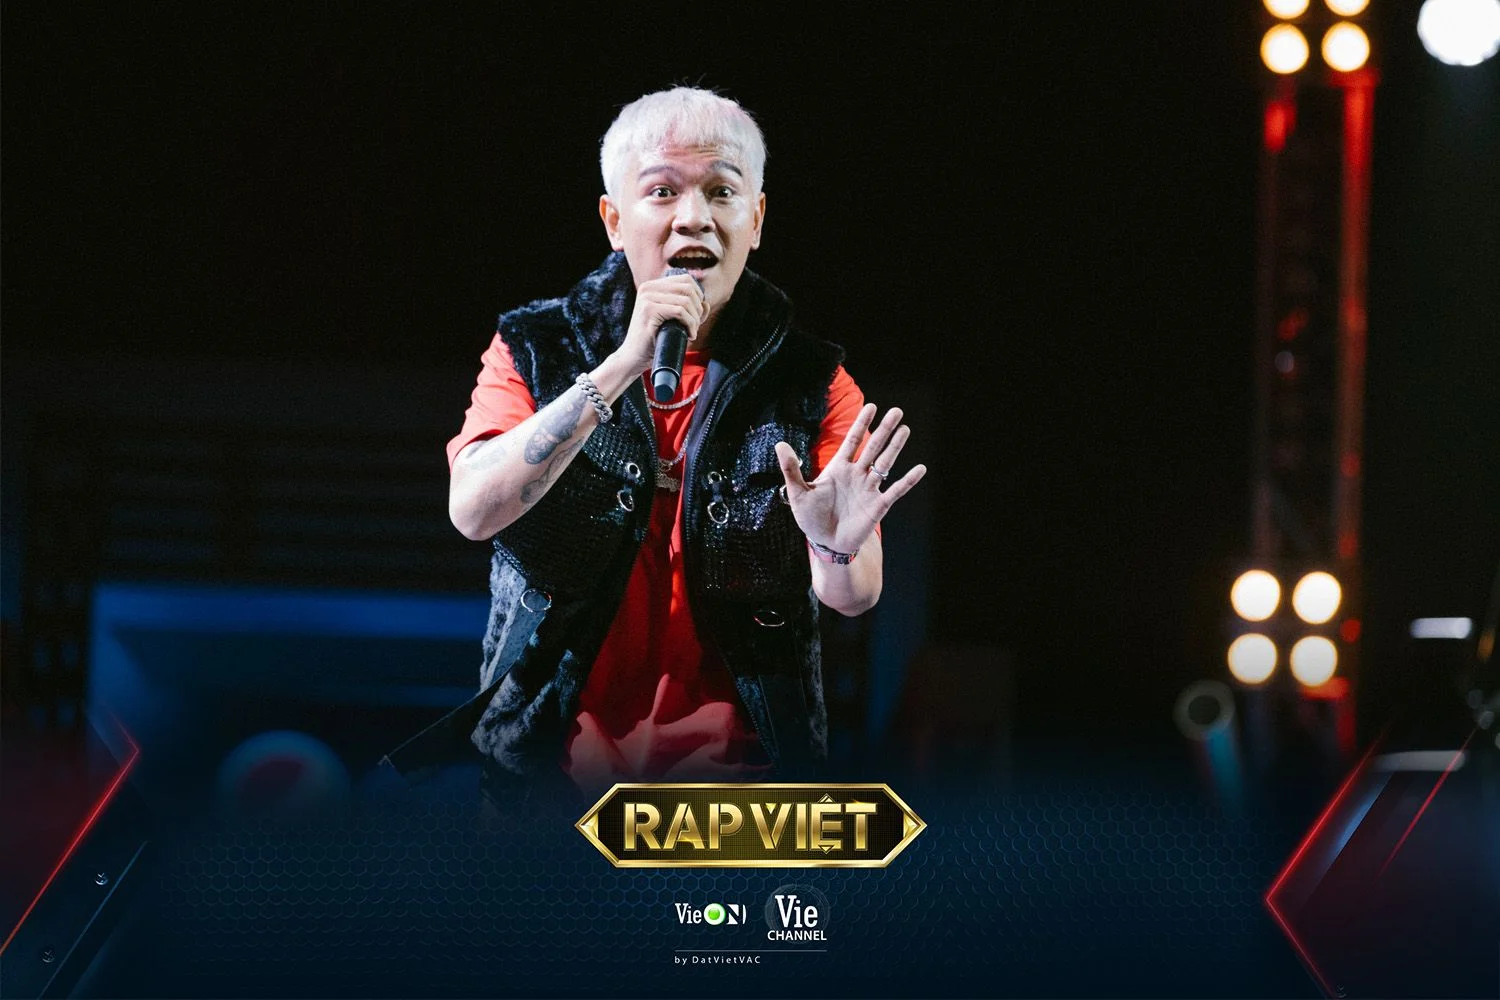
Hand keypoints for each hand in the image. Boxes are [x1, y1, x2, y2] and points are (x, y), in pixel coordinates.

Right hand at [612, 272, 708, 374]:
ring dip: (695, 319)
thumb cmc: (653, 340)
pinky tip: (690, 335)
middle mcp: (648, 288)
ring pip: (685, 301)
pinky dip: (690, 324)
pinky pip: (680, 311)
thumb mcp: (673, 321)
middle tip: (695, 325)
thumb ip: (690, 311)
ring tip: (692, 332)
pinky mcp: (649, 310)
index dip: (698, 295)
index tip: (697, 314)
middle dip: (698, 308)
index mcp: (652, 286)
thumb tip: (706, 303)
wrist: (633, 357)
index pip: (685, 279)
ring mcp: (647, 298)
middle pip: (688, 288)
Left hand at [774, 403, 926, 555]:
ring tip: (905, 429)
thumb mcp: (798, 493)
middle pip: (873, 447)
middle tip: (896, 411)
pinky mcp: (878, 506)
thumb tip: (779, 444)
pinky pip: (895, 490)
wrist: (826, 543)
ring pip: (885, 463)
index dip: (862, 424)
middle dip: (884, 429)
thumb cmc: (811, 518)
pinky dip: (908, 480)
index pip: (853, 441)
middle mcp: (857, 474)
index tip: (871, 406)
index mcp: (839, 468)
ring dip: (895, 447)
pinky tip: (920, 469)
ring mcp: (869, 489)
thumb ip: (791, 469)